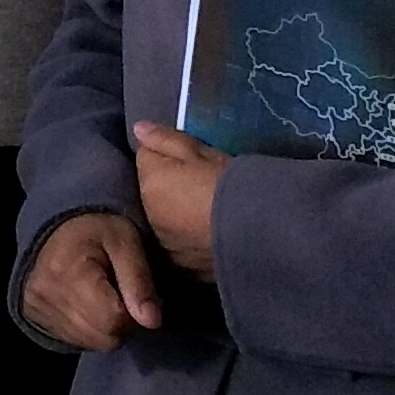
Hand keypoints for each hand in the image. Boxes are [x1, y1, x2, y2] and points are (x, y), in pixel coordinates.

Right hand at [20, 208, 163, 351]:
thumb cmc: (97, 229)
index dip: (135, 314)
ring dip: (107, 329)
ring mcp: (36, 309)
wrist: (56, 226)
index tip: (137, 295)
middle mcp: (46, 295)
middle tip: (125, 297)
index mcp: (69, 271)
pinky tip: (91, 308)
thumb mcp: (126, 243)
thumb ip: (139, 282)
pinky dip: (90, 331)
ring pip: (90, 343)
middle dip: (122, 324)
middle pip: (102, 337)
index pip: (112, 319)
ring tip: (108, 300)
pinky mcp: (33, 318)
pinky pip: (74, 341)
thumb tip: (153, 322)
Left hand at [129, 124, 229, 280]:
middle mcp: (147, 214)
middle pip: (150, 192)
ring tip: (203, 214)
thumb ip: (166, 140)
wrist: (256, 231)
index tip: (191, 160)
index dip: (168, 156)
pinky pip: (176, 245)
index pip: (145, 158)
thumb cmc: (229, 184)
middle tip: (200, 186)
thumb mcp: (202, 153)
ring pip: (161, 220)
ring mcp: (162, 243)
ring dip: (173, 215)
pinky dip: (185, 240)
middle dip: (167, 187)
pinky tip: (207, 236)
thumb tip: (138, 128)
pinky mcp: (179, 266)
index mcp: (150, 181)